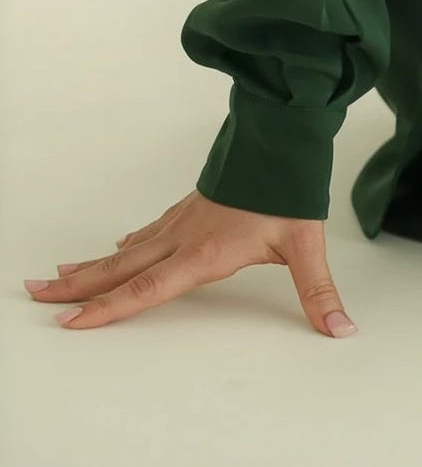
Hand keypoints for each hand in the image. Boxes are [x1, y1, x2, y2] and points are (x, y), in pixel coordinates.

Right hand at [23, 187, 357, 335]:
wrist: (284, 136)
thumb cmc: (289, 188)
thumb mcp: (306, 243)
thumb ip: (319, 291)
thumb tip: (339, 329)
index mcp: (203, 253)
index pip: (147, 289)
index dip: (110, 309)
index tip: (71, 322)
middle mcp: (184, 237)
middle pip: (121, 268)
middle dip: (78, 287)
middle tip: (37, 294)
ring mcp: (184, 220)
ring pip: (128, 249)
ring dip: (92, 266)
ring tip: (59, 276)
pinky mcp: (192, 207)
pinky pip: (148, 232)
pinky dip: (125, 245)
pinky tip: (119, 247)